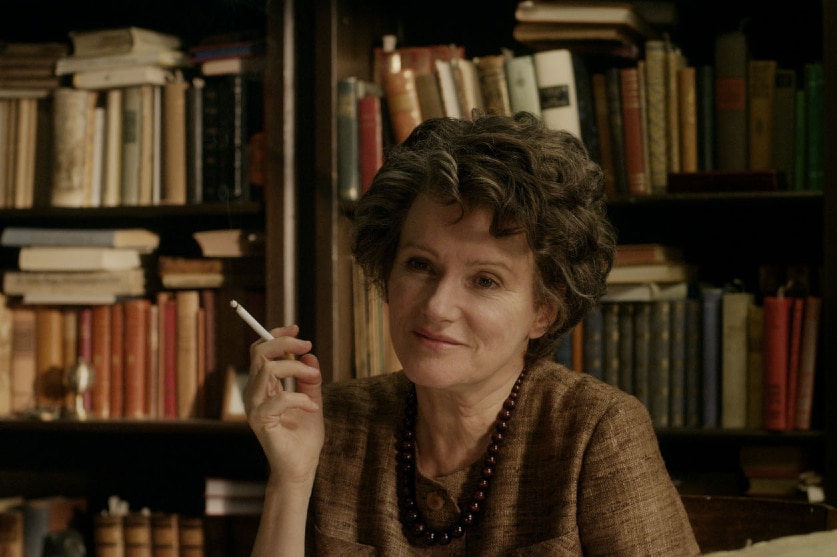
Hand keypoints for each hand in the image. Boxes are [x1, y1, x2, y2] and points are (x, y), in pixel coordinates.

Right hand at [244, 324, 323, 485]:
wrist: (302, 468)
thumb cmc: (304, 438)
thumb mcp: (312, 400)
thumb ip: (309, 380)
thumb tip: (309, 356)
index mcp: (263, 387)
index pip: (260, 352)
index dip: (276, 335)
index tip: (297, 329)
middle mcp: (255, 394)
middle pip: (259, 353)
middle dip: (284, 342)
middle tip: (307, 345)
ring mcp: (255, 408)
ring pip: (268, 369)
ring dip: (296, 368)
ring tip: (314, 378)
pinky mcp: (261, 422)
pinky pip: (280, 398)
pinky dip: (300, 398)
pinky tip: (313, 407)